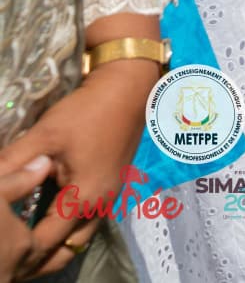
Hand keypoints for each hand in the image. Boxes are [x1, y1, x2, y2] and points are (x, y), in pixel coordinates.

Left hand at [0, 59, 158, 275]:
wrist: (128, 89)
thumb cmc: (87, 112)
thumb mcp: (44, 136)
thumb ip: (12, 163)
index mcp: (84, 198)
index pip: (45, 242)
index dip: (19, 252)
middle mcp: (100, 205)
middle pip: (67, 250)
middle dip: (39, 259)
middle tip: (11, 260)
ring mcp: (109, 197)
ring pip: (79, 238)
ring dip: (55, 246)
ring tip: (25, 245)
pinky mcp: (111, 187)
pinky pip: (87, 222)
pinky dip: (66, 230)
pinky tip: (44, 220)